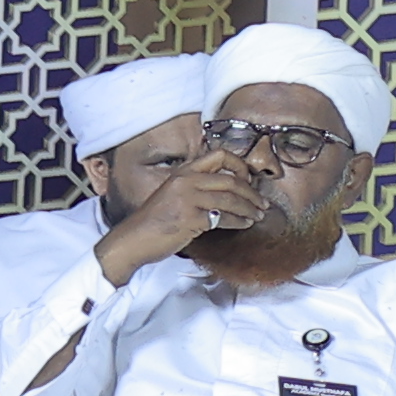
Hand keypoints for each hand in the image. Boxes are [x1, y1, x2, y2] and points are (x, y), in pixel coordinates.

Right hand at [97, 159, 269, 279]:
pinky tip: (244, 224)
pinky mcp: (190, 217)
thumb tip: (232, 189)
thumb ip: (197, 187)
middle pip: (232, 180)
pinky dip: (239, 221)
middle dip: (252, 193)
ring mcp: (187, 198)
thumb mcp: (174, 194)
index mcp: (183, 172)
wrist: (131, 241)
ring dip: (249, 208)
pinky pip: (224, 217)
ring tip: (258, 215)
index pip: (220, 155)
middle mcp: (185, 180)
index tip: (250, 179)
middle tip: (263, 203)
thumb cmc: (154, 221)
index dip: (240, 166)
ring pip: (231, 199)